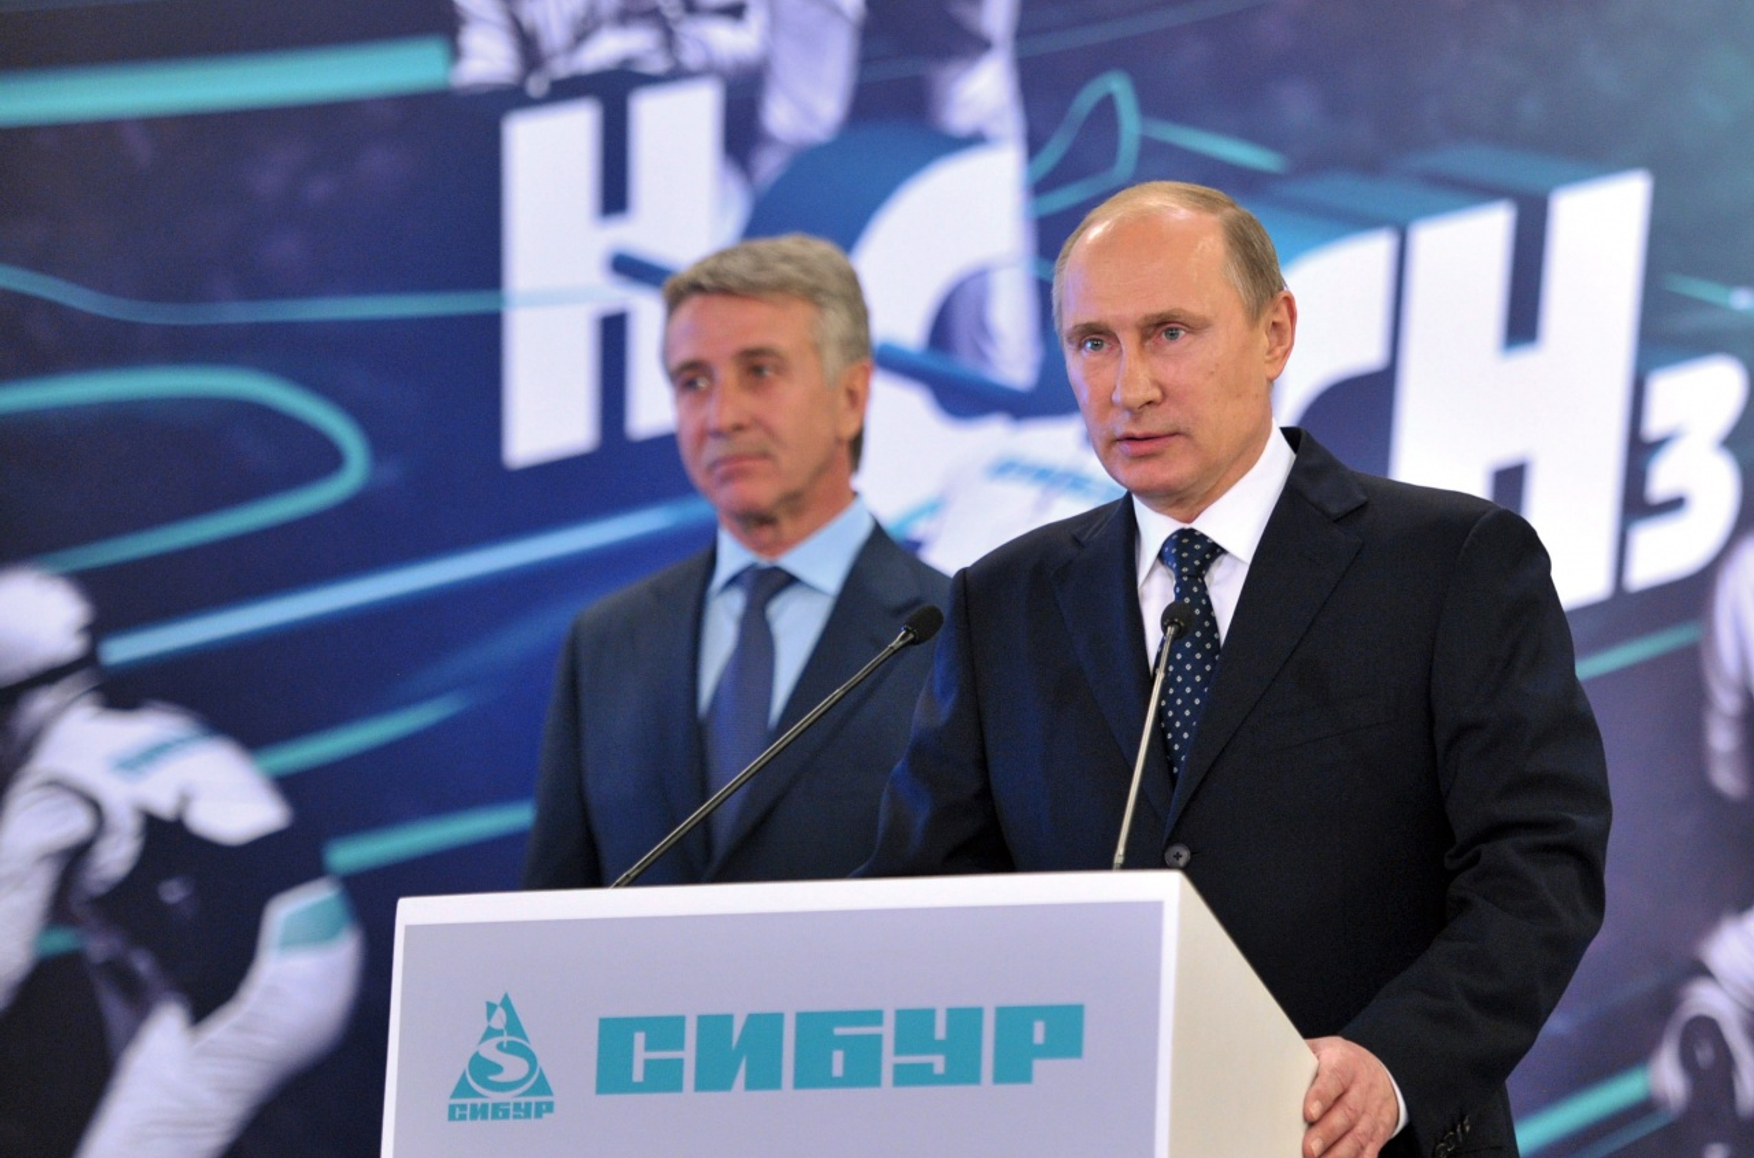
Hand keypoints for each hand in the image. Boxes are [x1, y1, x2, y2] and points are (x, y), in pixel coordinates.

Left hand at [1301, 1036, 1398, 1157]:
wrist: (1377, 1072)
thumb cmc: (1337, 1063)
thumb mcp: (1320, 1051)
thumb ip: (1299, 1060)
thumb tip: (1268, 1070)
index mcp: (1345, 1062)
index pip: (1335, 1078)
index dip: (1322, 1096)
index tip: (1308, 1114)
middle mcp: (1362, 1087)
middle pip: (1347, 1112)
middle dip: (1327, 1133)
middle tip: (1308, 1150)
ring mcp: (1373, 1111)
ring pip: (1359, 1135)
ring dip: (1338, 1153)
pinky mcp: (1378, 1132)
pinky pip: (1369, 1149)